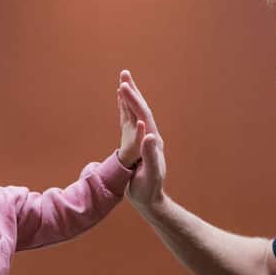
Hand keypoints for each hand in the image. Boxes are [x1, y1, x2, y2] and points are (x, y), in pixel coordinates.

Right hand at [118, 71, 166, 212]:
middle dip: (133, 92)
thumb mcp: (151, 173)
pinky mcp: (137, 146)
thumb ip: (151, 153)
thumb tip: (148, 134)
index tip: (124, 86)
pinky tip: (122, 106)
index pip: (143, 115)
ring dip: (129, 98)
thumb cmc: (149, 189)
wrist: (150, 200)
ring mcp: (145, 140)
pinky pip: (131, 124)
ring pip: (136, 114)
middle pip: (141, 109)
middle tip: (124, 74)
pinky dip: (126, 112)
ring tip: (122, 83)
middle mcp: (150, 137)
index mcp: (153, 141)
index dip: (134, 100)